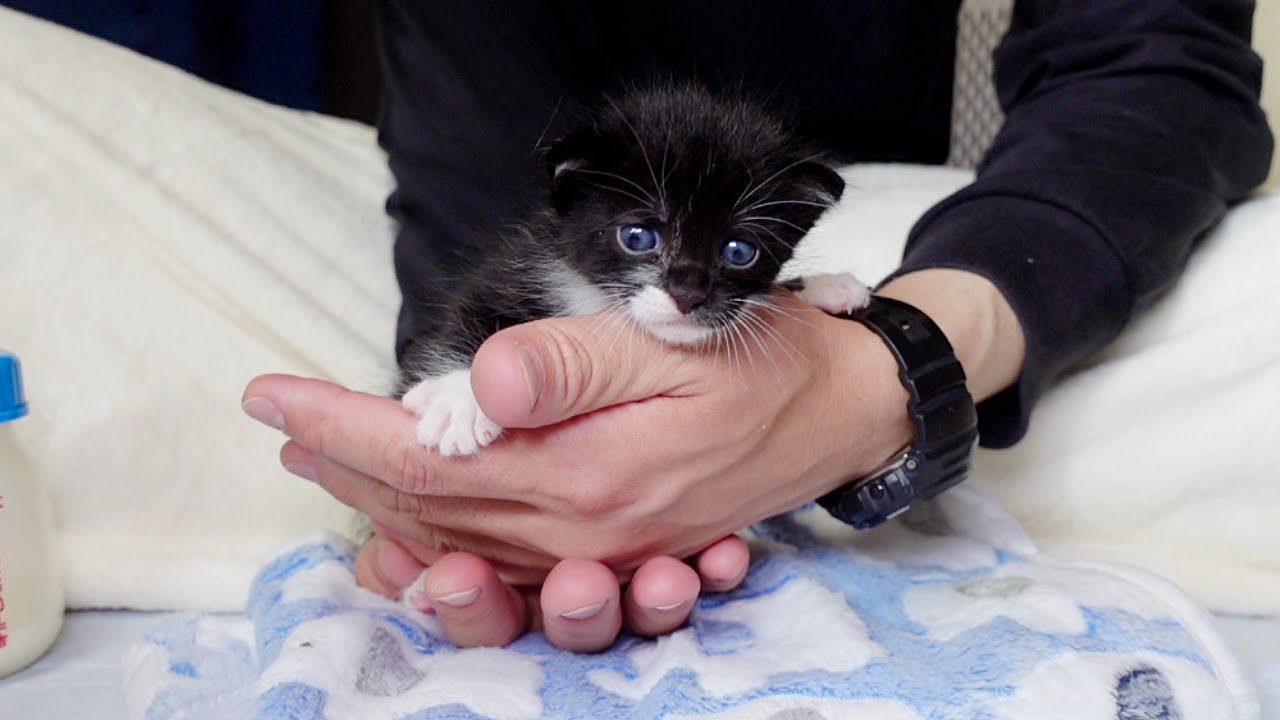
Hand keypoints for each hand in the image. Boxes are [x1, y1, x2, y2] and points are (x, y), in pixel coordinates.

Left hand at [243, 269, 1022, 648]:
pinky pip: (510, 557)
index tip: (270, 395)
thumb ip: (570, 364)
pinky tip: (416, 521)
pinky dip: (448, 538)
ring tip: (330, 460)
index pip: (430, 454)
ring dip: (386, 501)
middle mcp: (583, 524)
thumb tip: (476, 380)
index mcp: (585, 470)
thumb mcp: (674, 342)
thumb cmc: (761, 361)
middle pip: (432, 503)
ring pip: (464, 537)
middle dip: (347, 461)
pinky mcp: (617, 544)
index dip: (341, 425)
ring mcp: (601, 545)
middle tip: (283, 423)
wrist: (841, 411)